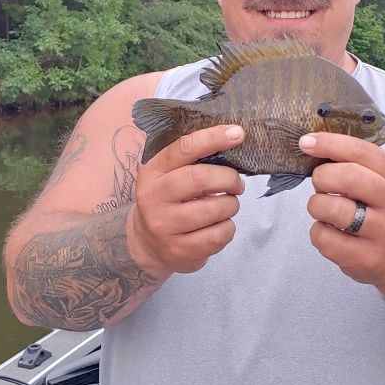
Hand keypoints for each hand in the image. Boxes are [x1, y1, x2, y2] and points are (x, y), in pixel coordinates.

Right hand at [127, 125, 245, 279]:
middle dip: (229, 179)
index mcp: (152, 171)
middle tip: (237, 184)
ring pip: (215, 209)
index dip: (213, 138)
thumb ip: (192, 160)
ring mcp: (165, 226)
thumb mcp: (168, 175)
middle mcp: (154, 197)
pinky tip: (219, 226)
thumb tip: (232, 139)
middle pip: (201, 179)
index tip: (238, 134)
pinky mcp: (180, 250)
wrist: (146, 244)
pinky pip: (219, 235)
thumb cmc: (168, 201)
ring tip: (226, 206)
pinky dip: (228, 228)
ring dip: (231, 206)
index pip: (184, 148)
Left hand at [301, 132, 384, 286]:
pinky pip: (324, 238)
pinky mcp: (366, 259)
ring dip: (316, 205)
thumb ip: (356, 163)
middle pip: (347, 177)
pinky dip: (318, 232)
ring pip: (332, 209)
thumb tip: (313, 146)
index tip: (306, 143)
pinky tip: (331, 232)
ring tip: (325, 209)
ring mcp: (382, 233)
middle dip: (321, 176)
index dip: (329, 144)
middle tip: (320, 184)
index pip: (361, 152)